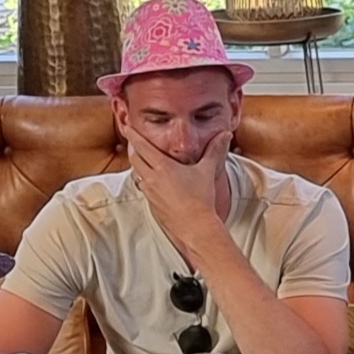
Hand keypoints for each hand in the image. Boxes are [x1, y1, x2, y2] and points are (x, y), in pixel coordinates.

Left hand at [124, 132, 230, 248]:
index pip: (141, 146)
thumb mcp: (207, 171)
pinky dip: (145, 180)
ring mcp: (149, 192)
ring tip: (143, 160)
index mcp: (162, 167)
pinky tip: (154, 181)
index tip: (127, 127)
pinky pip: (143, 188)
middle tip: (135, 142)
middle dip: (133, 149)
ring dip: (138, 165)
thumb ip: (214, 150)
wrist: (195, 226)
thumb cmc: (201, 198)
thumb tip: (226, 134)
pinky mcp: (151, 204)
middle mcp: (151, 178)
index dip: (133, 135)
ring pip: (136, 173)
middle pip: (134, 158)